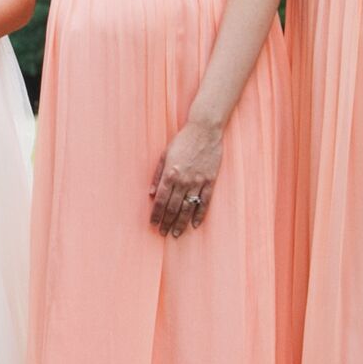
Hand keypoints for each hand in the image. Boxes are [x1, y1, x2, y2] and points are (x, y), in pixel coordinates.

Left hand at [148, 118, 223, 237]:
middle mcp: (183, 180)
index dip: (156, 214)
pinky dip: (199, 214)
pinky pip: (205, 201)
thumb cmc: (182, 141)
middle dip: (167, 222)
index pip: (161, 200)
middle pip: (173, 207)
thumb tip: (152, 194)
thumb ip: (158, 175)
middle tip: (163, 233)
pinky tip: (195, 224)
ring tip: (176, 233)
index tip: (153, 224)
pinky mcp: (210, 181)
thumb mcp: (164, 155)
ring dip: (181, 223)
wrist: (204, 130)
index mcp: (170, 174)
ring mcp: (198, 181)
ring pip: (188, 207)